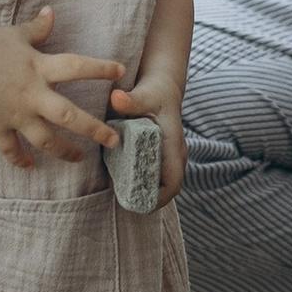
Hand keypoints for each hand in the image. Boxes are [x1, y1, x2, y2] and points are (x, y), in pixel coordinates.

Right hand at [0, 5, 125, 171]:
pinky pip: (11, 149)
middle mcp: (32, 95)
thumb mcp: (15, 34)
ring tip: (80, 158)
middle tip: (114, 140)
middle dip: (94, 130)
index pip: (77, 68)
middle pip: (69, 116)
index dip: (100, 69)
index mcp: (40, 68)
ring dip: (65, 152)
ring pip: (45, 140)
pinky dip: (20, 160)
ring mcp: (16, 114)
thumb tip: (51, 12)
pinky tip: (30, 167)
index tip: (121, 72)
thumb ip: (38, 28)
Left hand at [109, 79, 184, 206]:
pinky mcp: (162, 157)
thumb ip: (130, 100)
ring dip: (145, 191)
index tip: (138, 203)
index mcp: (174, 145)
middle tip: (124, 201)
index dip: (159, 198)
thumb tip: (116, 98)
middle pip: (167, 188)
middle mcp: (175, 155)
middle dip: (148, 198)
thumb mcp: (143, 94)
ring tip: (122, 194)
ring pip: (161, 183)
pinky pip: (156, 176)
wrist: (163, 88)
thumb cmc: (154, 93)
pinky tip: (124, 182)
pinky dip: (143, 182)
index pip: (173, 182)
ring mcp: (170, 157)